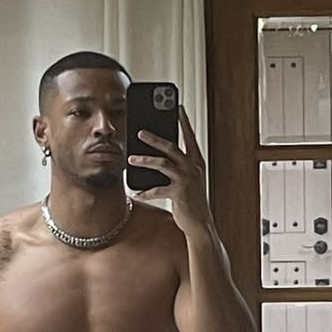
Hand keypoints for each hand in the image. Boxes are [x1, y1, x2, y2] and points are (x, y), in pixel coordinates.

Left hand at [128, 104, 211, 233]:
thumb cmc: (191, 201)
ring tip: (131, 159)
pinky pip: (157, 189)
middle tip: (139, 132)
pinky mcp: (179, 193)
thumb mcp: (186, 181)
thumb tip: (156, 156)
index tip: (178, 107)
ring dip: (145, 160)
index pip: (190, 137)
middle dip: (154, 138)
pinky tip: (135, 193)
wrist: (201, 224)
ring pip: (163, 163)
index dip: (184, 122)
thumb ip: (175, 167)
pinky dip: (145, 192)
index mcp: (197, 162)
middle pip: (172, 147)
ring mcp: (187, 180)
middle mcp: (193, 168)